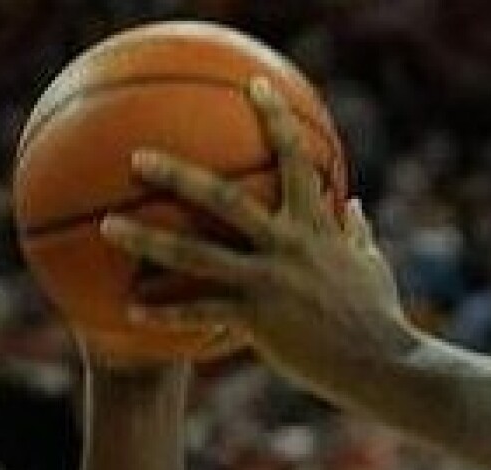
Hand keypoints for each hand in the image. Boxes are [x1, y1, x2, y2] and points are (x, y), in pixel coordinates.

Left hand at [99, 77, 406, 388]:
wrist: (382, 363)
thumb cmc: (380, 316)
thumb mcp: (373, 266)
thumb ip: (358, 232)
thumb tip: (355, 204)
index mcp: (318, 226)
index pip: (296, 159)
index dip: (276, 119)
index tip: (255, 85)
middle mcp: (289, 245)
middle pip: (225, 199)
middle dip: (179, 175)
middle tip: (136, 157)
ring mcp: (270, 282)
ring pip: (196, 255)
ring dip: (148, 238)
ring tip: (108, 226)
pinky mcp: (258, 320)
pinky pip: (200, 313)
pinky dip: (164, 312)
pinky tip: (130, 310)